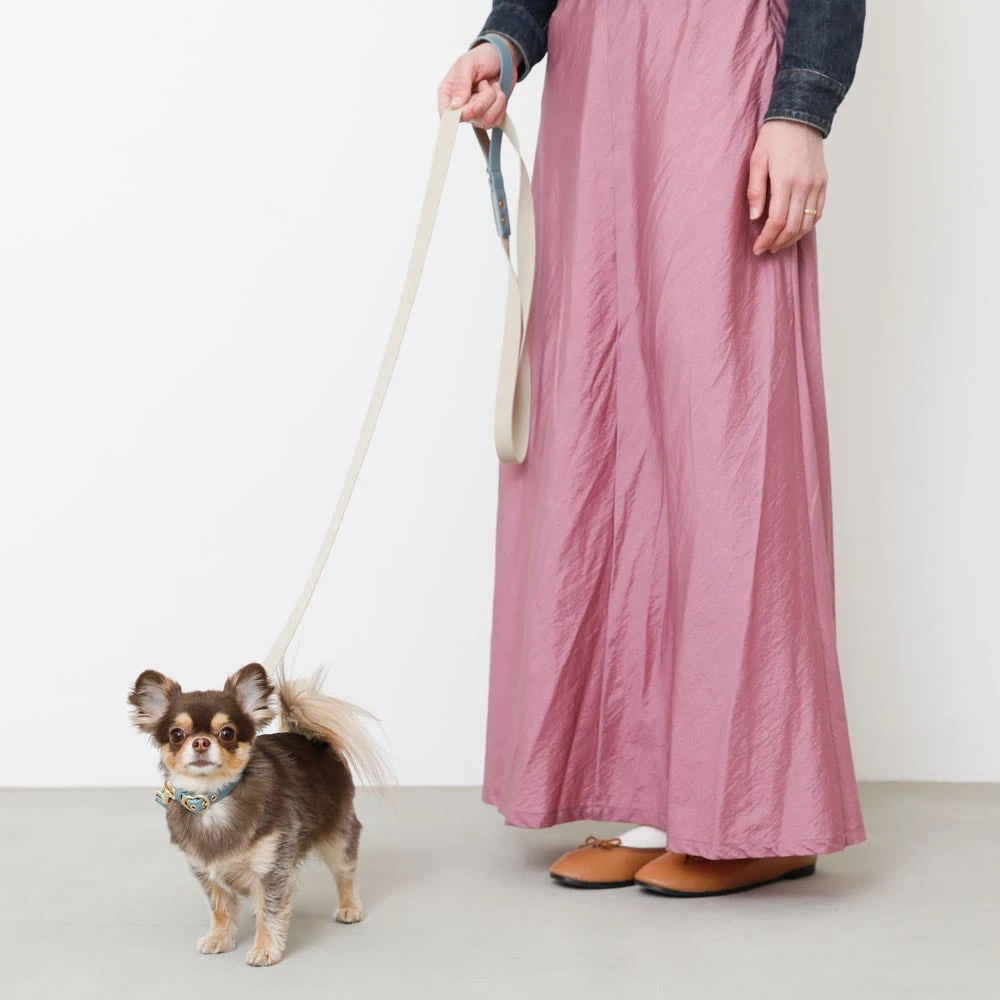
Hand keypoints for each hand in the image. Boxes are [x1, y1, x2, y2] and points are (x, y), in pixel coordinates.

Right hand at [437, 41, 517, 128]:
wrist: (502, 58)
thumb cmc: (482, 57)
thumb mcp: (468, 63)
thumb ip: (461, 83)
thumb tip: (454, 106)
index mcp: (448, 93)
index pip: (446, 115)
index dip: (458, 114)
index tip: (469, 104)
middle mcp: (460, 107)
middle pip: (470, 117)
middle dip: (482, 99)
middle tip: (484, 83)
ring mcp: (475, 115)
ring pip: (486, 120)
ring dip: (494, 99)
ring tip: (491, 86)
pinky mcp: (489, 118)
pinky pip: (497, 121)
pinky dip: (501, 104)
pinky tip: (497, 93)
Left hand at [748, 120, 826, 255]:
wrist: (801, 117)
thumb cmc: (774, 138)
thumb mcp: (757, 160)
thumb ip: (755, 190)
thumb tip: (755, 217)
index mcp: (786, 181)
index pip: (777, 220)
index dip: (767, 238)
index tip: (758, 248)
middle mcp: (804, 185)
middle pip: (793, 226)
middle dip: (778, 243)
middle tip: (766, 249)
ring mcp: (816, 185)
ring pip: (807, 223)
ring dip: (793, 238)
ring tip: (779, 244)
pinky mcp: (823, 183)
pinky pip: (818, 213)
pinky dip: (807, 226)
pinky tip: (795, 231)